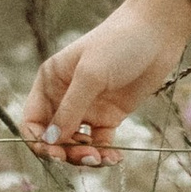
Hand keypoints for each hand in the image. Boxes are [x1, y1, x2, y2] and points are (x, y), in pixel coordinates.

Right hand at [19, 0, 189, 164]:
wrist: (158, 32)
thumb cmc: (119, 43)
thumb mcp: (91, 74)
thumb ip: (70, 109)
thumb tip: (50, 142)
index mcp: (51, 82)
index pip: (32, 120)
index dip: (38, 140)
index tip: (54, 153)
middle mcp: (65, 97)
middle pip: (54, 138)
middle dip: (65, 152)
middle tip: (86, 157)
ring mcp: (88, 108)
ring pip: (75, 144)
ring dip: (84, 157)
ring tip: (102, 159)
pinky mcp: (110, 115)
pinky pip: (100, 143)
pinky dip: (104, 155)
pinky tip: (115, 159)